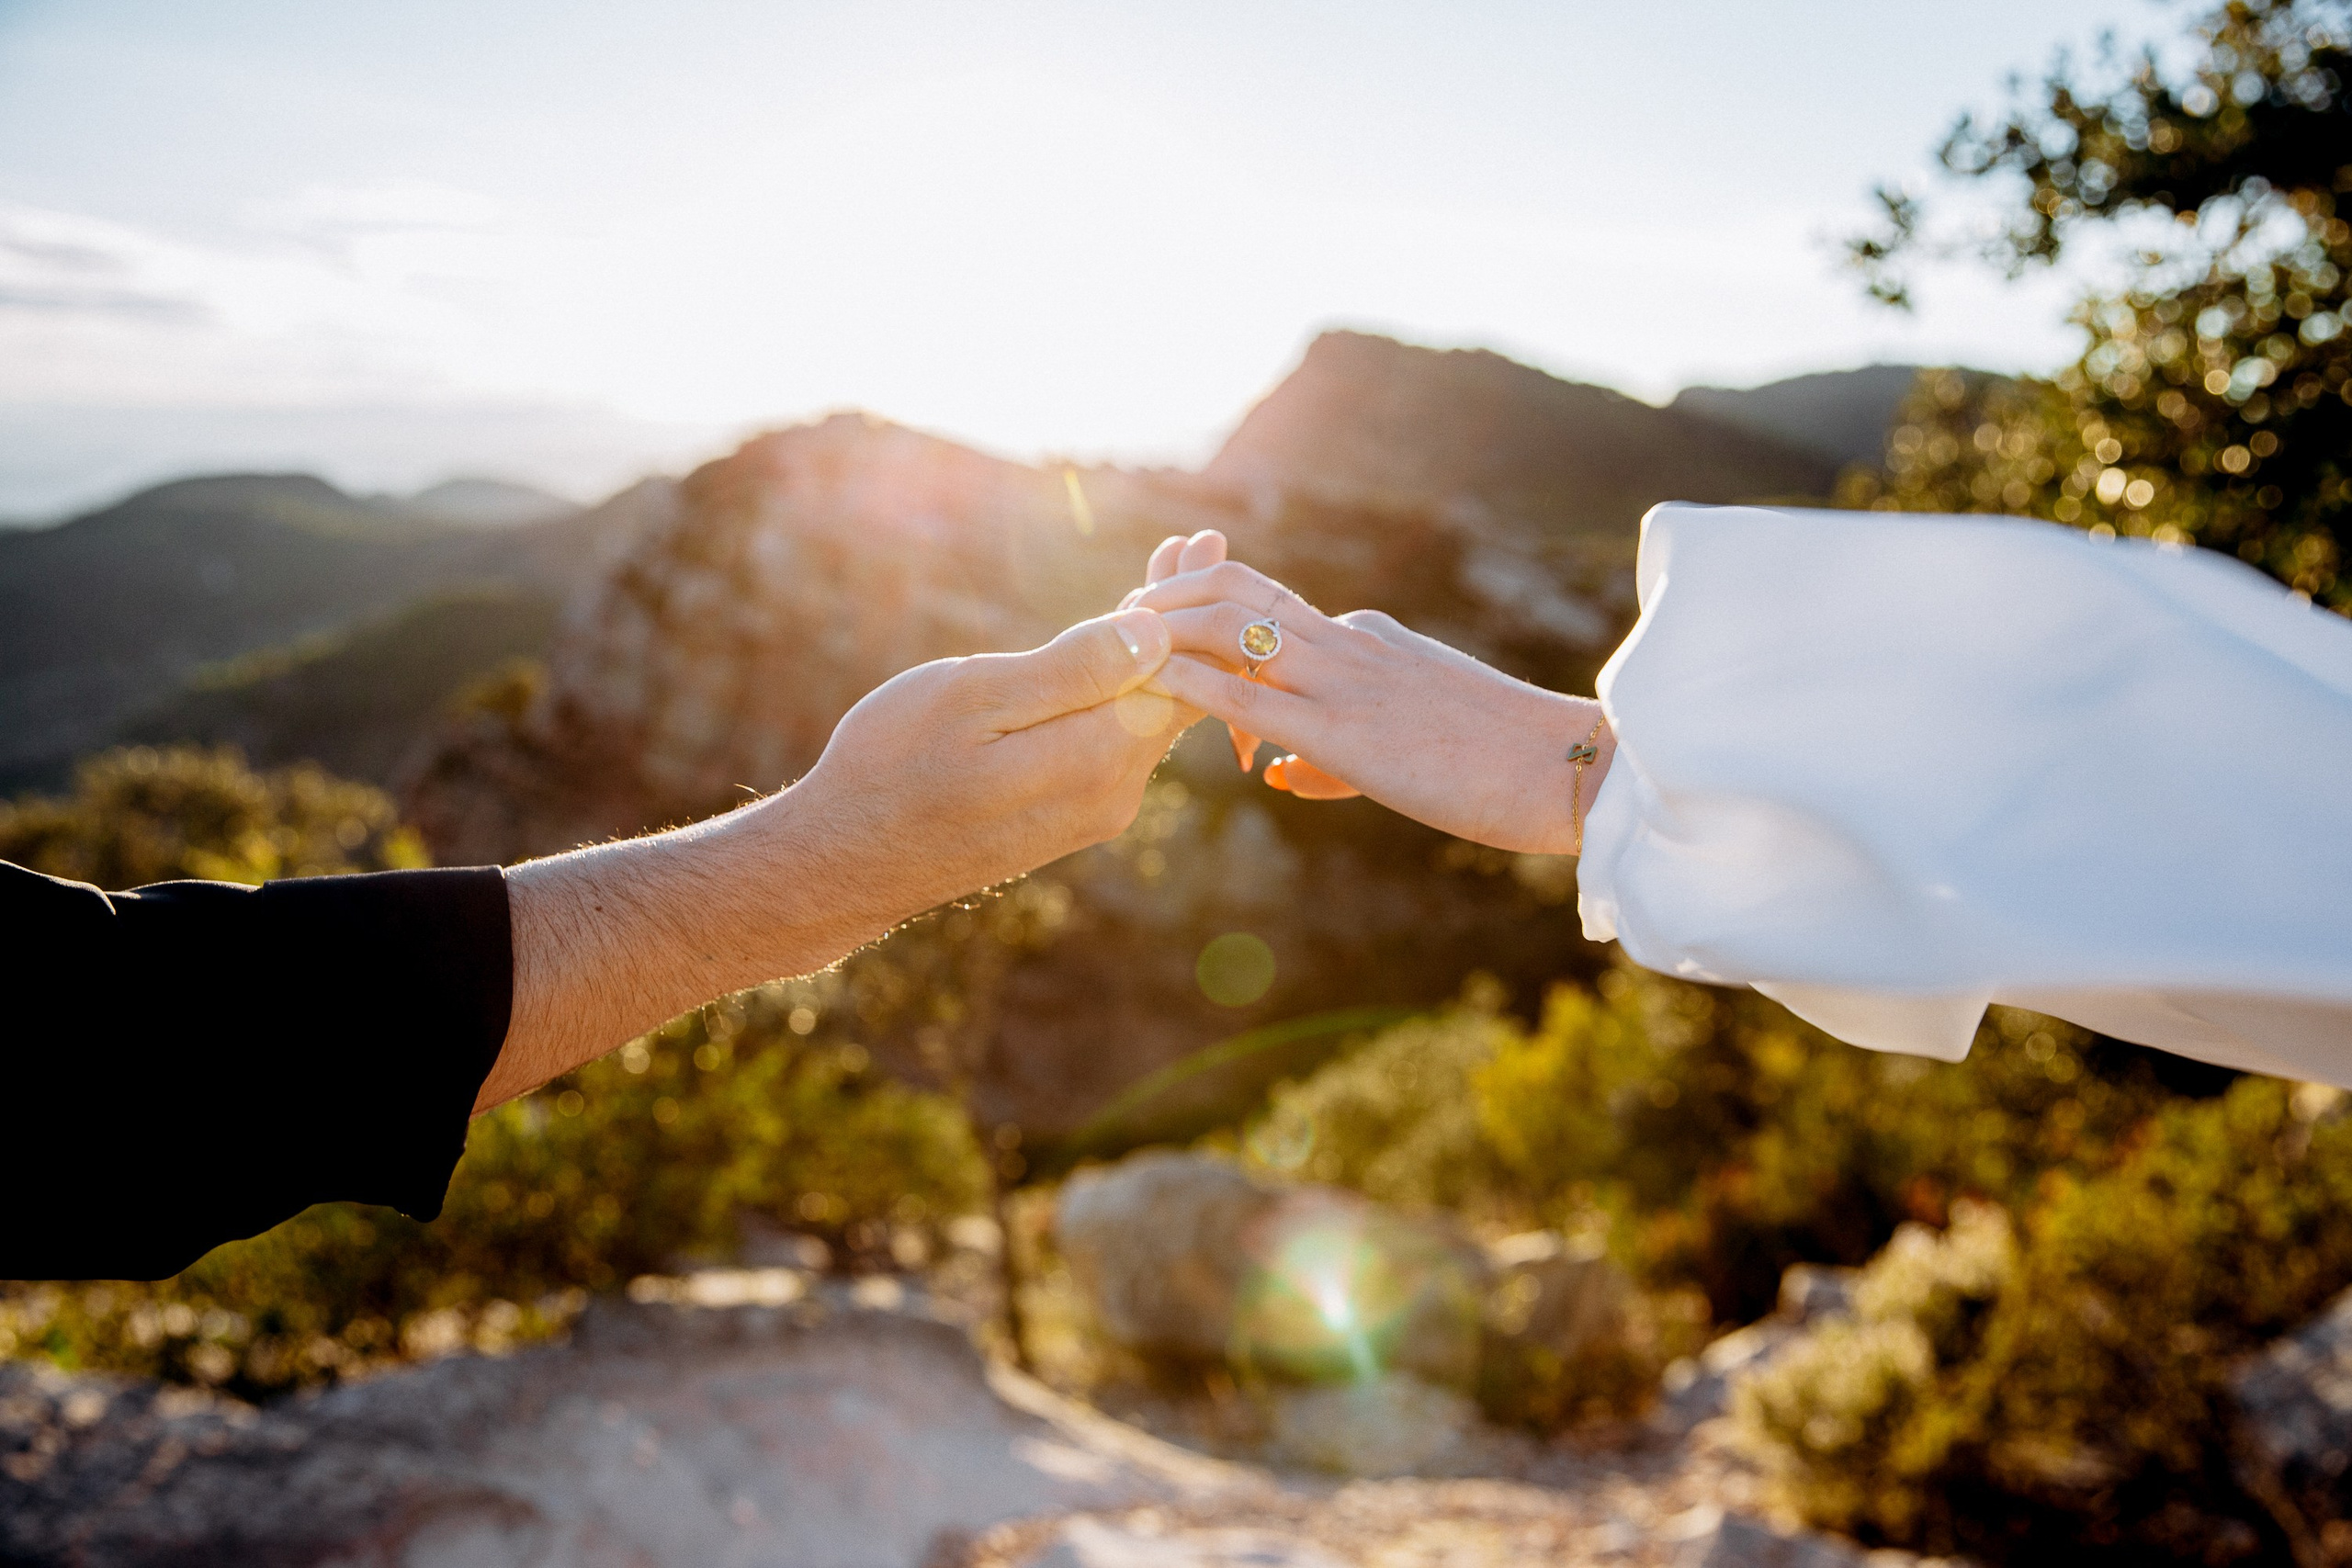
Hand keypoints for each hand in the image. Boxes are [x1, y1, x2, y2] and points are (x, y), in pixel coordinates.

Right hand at [485, 608, 1185, 1109]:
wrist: (843, 861)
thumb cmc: (890, 766)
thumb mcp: (973, 698)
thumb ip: (1071, 669)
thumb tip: (1155, 631)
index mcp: (1095, 759)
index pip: (1183, 673)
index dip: (1191, 605)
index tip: (1201, 542)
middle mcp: (1113, 793)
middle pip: (1175, 690)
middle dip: (1183, 615)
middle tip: (1199, 541)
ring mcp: (1095, 808)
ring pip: (1145, 711)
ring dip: (1153, 645)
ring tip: (1167, 569)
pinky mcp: (1071, 813)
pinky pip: (1115, 735)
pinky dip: (1122, 681)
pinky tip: (1116, 644)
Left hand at [1129, 558, 1612, 855]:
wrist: (1570, 768)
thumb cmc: (1501, 766)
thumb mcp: (1408, 743)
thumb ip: (1335, 753)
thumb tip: (1276, 773)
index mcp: (1363, 636)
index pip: (1261, 604)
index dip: (1197, 614)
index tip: (1152, 634)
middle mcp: (1346, 640)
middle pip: (1230, 590)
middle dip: (1161, 602)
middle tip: (1116, 634)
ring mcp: (1344, 681)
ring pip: (1227, 627)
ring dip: (1161, 632)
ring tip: (1117, 655)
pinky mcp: (1344, 733)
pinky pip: (1246, 697)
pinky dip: (1188, 685)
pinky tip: (1149, 686)